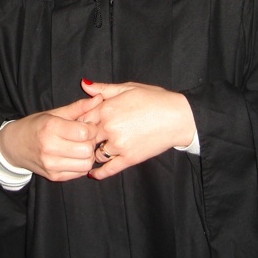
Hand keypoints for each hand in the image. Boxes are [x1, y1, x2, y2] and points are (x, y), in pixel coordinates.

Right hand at [0, 95, 101, 181]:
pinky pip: (79, 173)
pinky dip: (82, 164)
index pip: (85, 132)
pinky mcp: (54, 177)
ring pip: (86, 164)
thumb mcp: (54, 113)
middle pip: (87, 149)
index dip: (92, 128)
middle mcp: (50, 148)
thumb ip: (78, 107)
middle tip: (85, 137)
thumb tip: (99, 97)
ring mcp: (51, 165)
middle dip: (91, 142)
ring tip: (80, 147)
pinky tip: (75, 156)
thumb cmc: (34, 126)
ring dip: (88, 155)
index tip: (87, 125)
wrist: (13, 146)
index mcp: (50, 127)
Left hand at [80, 79, 195, 180]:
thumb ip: (104, 89)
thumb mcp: (128, 88)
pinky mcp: (129, 158)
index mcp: (107, 108)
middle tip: (80, 141)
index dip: (79, 123)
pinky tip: (93, 173)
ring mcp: (119, 144)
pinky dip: (99, 172)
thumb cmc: (155, 99)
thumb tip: (84, 84)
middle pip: (86, 136)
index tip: (79, 126)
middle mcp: (109, 127)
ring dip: (94, 152)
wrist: (178, 117)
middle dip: (84, 139)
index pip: (82, 118)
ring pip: (96, 152)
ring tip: (91, 153)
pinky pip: (109, 168)